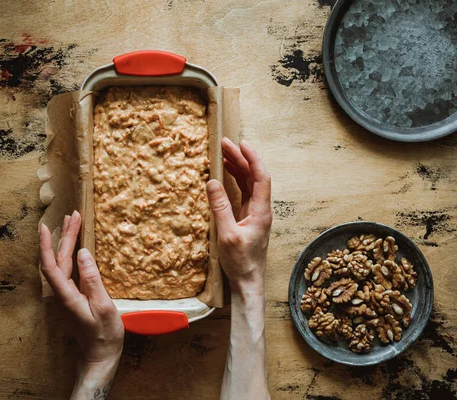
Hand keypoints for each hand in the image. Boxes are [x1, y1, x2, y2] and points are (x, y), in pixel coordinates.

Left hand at [39, 211, 123, 366]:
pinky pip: (67, 271)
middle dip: (64, 236)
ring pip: (62, 264)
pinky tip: (76, 248)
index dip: (46, 245)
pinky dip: (70, 255)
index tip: (45, 226)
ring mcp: (66, 296)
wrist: (99, 357)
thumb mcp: (103, 306)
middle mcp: (62, 294)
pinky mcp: (72, 297)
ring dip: (66, 244)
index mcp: (67, 295)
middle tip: (72, 216)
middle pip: (57, 260)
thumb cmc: (104, 335)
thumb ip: (92, 279)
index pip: (51, 265)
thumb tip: (82, 253)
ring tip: (73, 224)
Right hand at [206, 138, 271, 292]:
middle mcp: (261, 209)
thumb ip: (220, 208)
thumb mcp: (227, 235)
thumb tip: (212, 182)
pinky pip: (242, 193)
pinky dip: (234, 180)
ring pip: (248, 183)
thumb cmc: (240, 261)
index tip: (241, 143)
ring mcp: (254, 213)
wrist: (248, 281)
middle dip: (240, 158)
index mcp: (261, 211)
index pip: (261, 177)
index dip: (252, 158)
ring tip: (223, 153)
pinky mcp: (247, 218)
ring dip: (237, 167)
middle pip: (253, 177)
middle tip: (224, 143)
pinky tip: (225, 174)